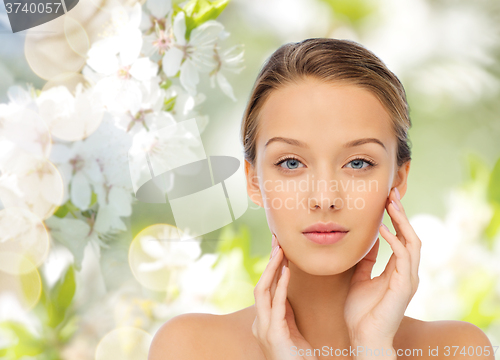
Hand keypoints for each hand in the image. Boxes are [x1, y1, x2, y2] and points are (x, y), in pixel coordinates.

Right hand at [252, 234, 317, 359]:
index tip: (278, 248)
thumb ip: (286, 312)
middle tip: (277, 240)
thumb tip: (285, 291)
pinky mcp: (273, 334)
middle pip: (260, 284)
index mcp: (263, 321)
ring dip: (272, 268)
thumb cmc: (298, 359)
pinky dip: (281, 285)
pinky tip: (287, 271)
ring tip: (280, 250)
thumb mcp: (291, 330)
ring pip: (262, 290)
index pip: (264, 288)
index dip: (271, 267)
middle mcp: (259, 323)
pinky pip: (276, 304)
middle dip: (269, 261)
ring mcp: (263, 328)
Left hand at [344, 187, 420, 348]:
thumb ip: (367, 260)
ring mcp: (409, 278)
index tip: (386, 199)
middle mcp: (407, 272)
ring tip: (390, 203)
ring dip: (402, 221)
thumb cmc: (360, 311)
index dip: (395, 218)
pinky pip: (404, 257)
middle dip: (401, 213)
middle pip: (410, 234)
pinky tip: (382, 228)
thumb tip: (369, 241)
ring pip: (412, 241)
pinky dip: (395, 240)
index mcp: (397, 270)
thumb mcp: (360, 278)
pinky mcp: (405, 285)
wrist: (362, 336)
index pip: (401, 237)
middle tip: (391, 192)